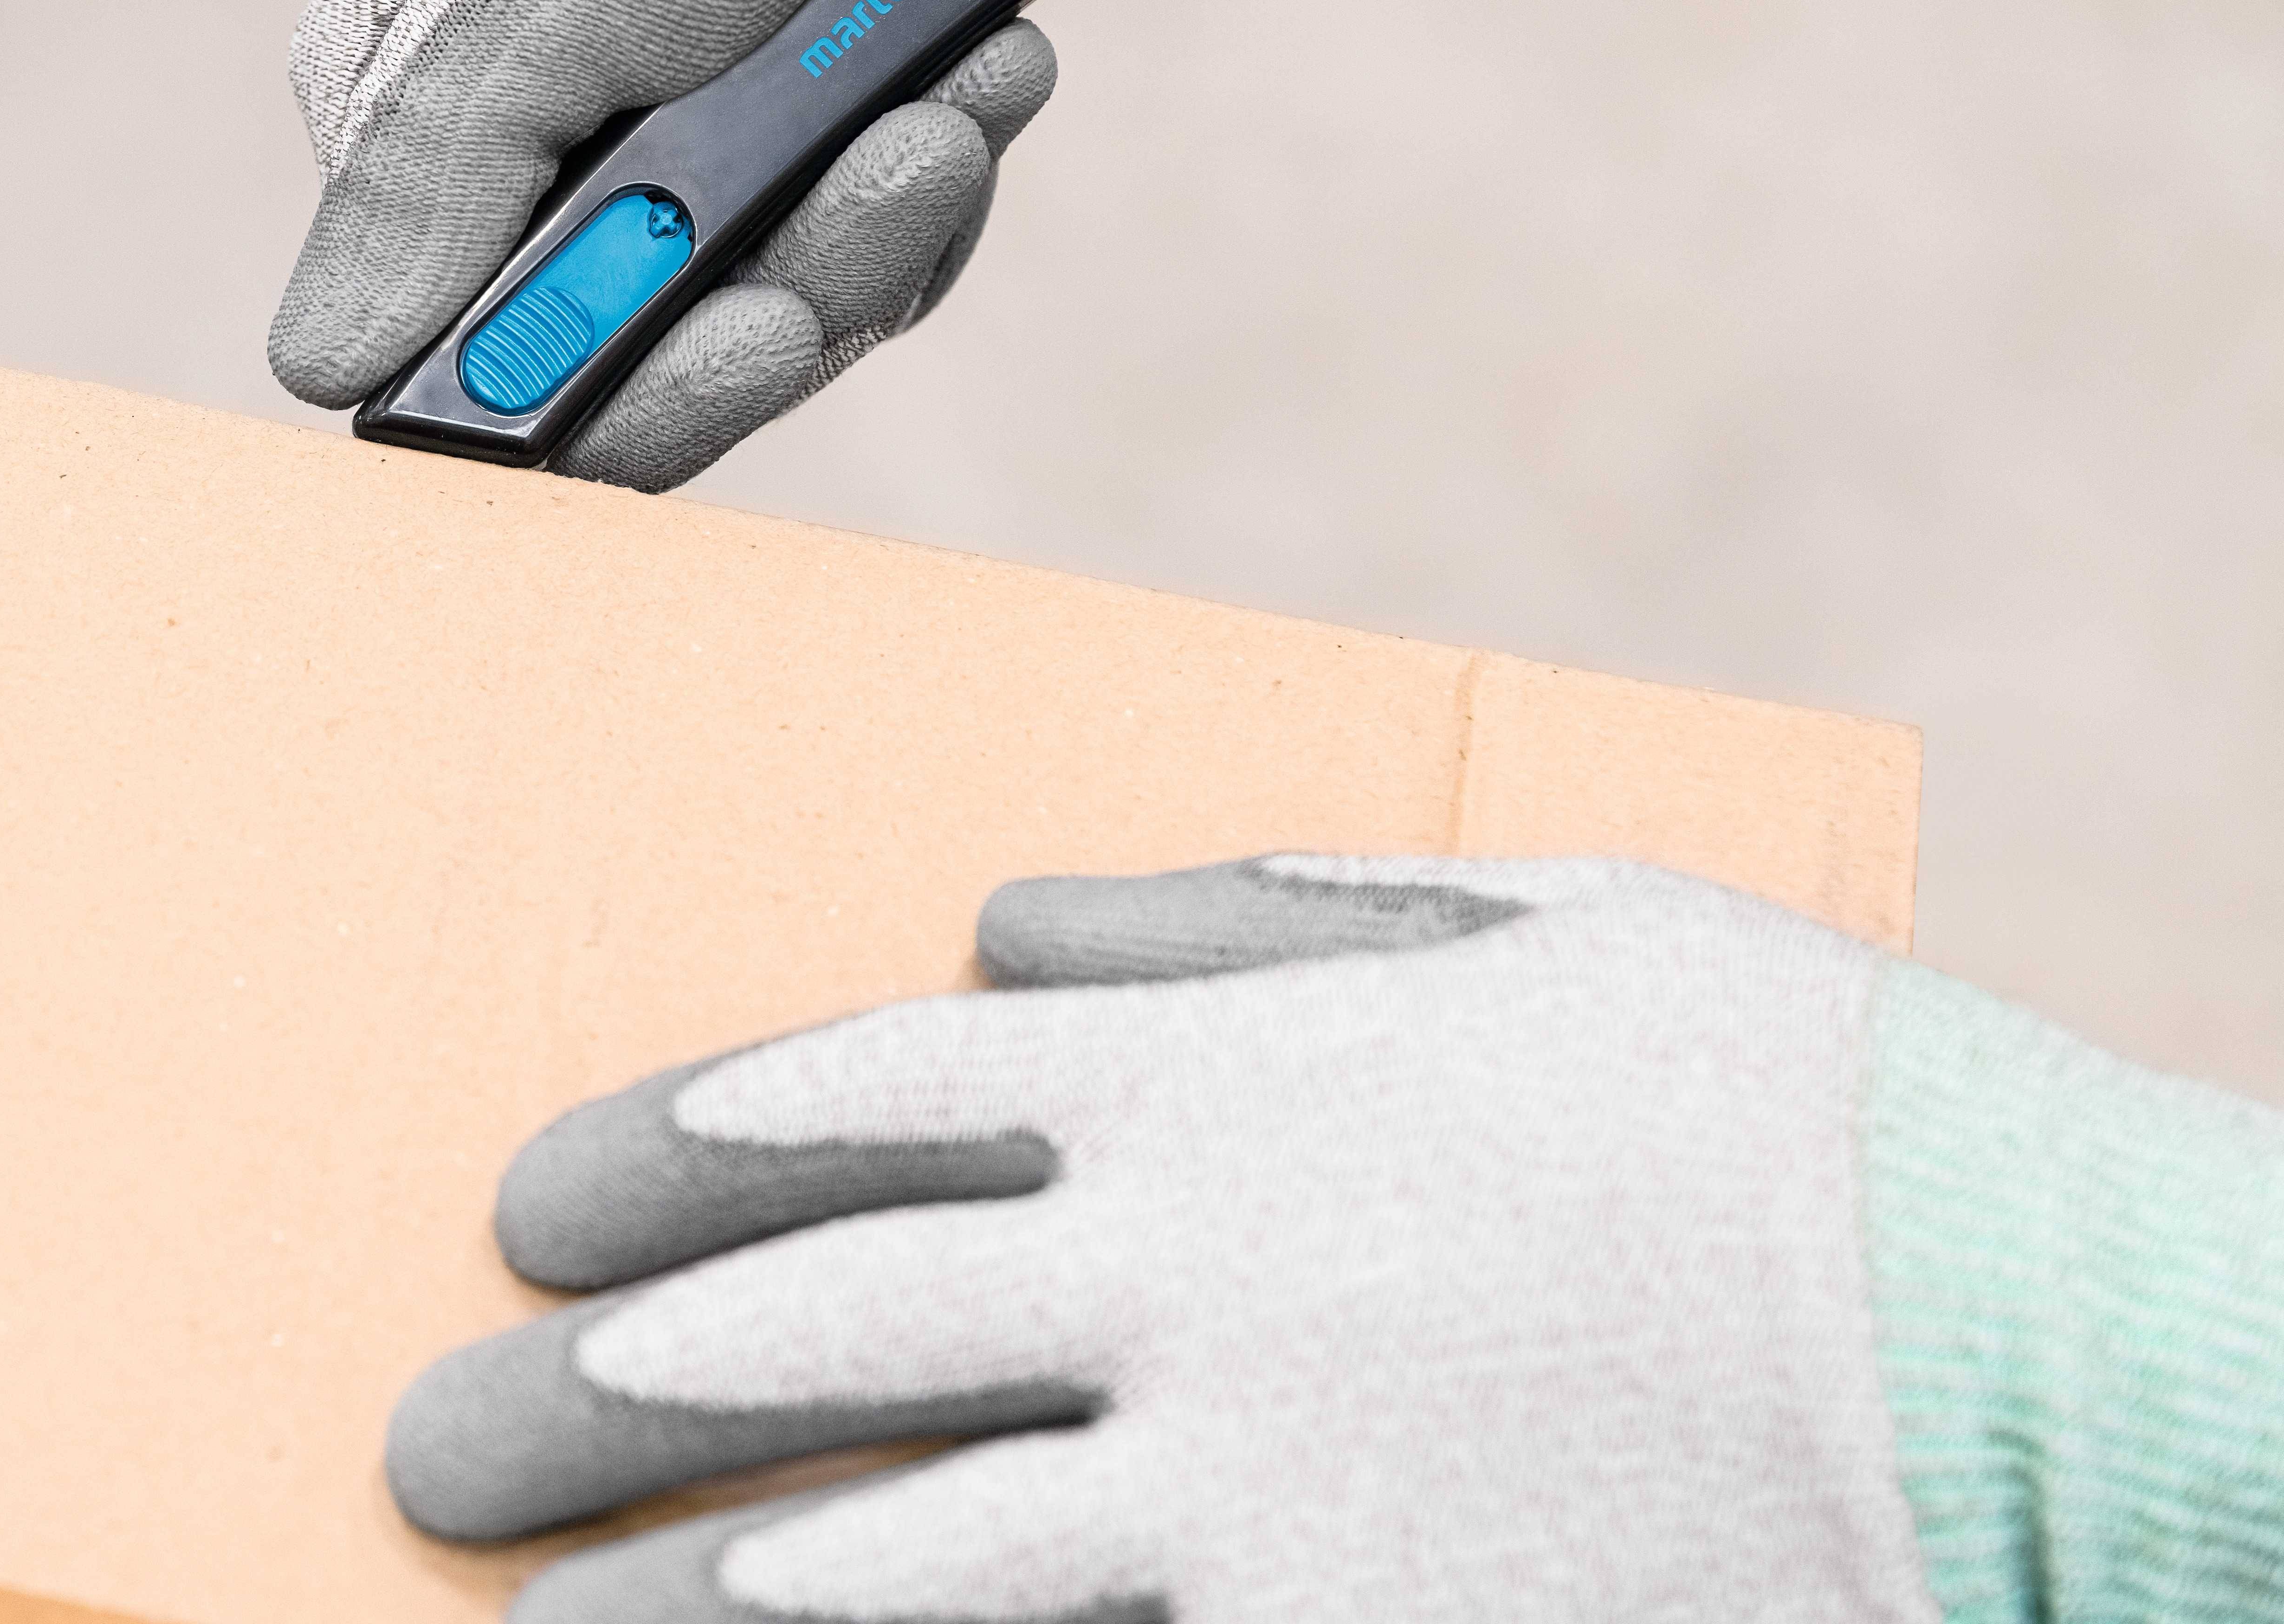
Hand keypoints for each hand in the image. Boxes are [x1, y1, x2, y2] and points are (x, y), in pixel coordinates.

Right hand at [269, 0, 1168, 489]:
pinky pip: (874, 240)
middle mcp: (533, 149)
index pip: (468, 350)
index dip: (613, 387)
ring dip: (893, 206)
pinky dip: (937, 164)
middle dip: (795, 277)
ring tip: (959, 78)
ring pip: (783, 301)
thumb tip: (318, 370)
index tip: (743, 333)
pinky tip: (981, 62)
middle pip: (648, 352)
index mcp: (415, 116)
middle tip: (897, 163)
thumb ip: (432, 188)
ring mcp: (677, 140)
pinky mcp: (803, 123)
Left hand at [389, 856, 2283, 1621]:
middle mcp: (1191, 1270)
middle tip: (436, 1444)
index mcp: (1222, 1075)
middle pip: (808, 1333)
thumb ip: (1249, 918)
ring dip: (675, 1602)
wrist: (2038, 1351)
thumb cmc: (1785, 1119)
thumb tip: (1010, 927)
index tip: (526, 1209)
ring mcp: (1251, 1488)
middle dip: (594, 1396)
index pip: (852, 1101)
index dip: (665, 1151)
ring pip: (877, 1559)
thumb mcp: (1534, 927)